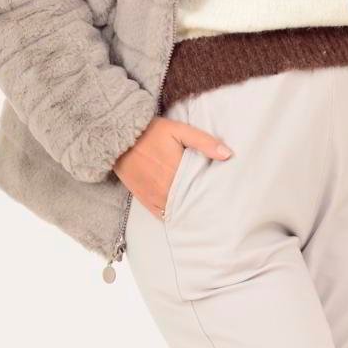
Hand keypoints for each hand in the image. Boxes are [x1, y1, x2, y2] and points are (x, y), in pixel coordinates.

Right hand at [114, 116, 233, 219]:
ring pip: (178, 212)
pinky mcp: (145, 200)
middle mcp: (166, 189)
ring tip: (205, 215)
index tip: (225, 198)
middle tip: (219, 209)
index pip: (202, 190)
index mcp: (178, 172)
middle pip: (191, 204)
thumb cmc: (151, 132)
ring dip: (190, 213)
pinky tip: (184, 217)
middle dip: (204, 206)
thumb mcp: (179, 130)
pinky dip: (174, 216)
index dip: (214, 195)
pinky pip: (163, 216)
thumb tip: (228, 154)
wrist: (119, 139)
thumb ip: (204, 142)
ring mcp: (155, 197)